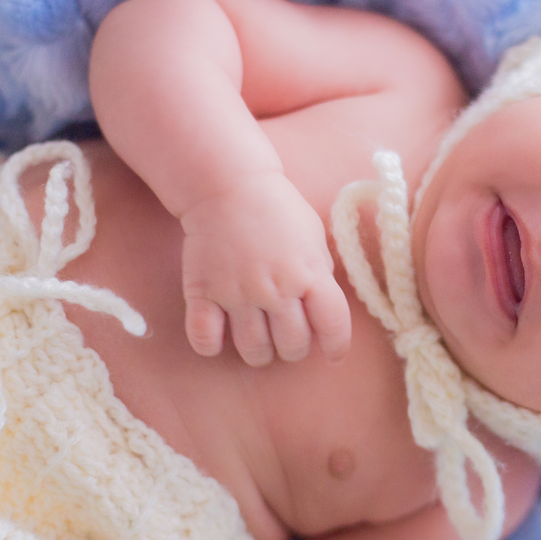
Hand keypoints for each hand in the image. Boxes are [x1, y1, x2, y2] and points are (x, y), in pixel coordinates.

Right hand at [179, 173, 351, 365]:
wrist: (228, 186)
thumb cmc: (277, 210)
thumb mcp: (313, 238)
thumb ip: (320, 274)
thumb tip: (321, 308)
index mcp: (310, 274)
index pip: (333, 325)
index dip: (336, 346)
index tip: (333, 354)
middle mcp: (276, 289)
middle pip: (292, 345)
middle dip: (293, 349)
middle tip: (287, 339)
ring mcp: (238, 293)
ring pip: (254, 350)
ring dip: (259, 353)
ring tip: (258, 341)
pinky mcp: (203, 292)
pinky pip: (206, 339)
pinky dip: (212, 346)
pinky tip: (219, 337)